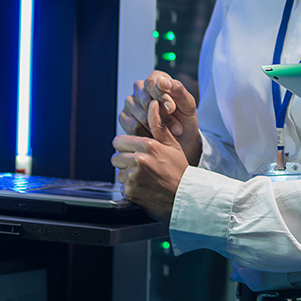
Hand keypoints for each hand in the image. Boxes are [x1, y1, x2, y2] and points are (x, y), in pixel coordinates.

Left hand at [112, 99, 189, 220]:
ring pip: (118, 173)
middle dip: (125, 161)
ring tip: (144, 177)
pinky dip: (130, 188)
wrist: (185, 197)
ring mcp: (133, 177)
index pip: (119, 141)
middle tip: (140, 166)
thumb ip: (158, 125)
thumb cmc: (179, 170)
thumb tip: (153, 104)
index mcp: (148, 146)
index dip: (126, 147)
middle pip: (115, 157)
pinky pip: (122, 187)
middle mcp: (139, 160)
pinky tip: (144, 187)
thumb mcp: (172, 145)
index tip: (135, 152)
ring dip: (127, 175)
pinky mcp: (130, 191)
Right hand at [119, 71, 201, 164]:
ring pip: (140, 115)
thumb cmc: (185, 117)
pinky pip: (133, 127)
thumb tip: (161, 80)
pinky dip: (148, 134)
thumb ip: (177, 89)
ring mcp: (130, 103)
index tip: (172, 109)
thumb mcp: (188, 103)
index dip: (161, 96)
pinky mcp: (124, 118)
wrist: (182, 138)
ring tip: (170, 133)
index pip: (151, 82)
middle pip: (145, 100)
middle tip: (177, 127)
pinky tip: (158, 136)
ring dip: (157, 127)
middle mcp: (140, 88)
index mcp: (156, 79)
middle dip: (163, 116)